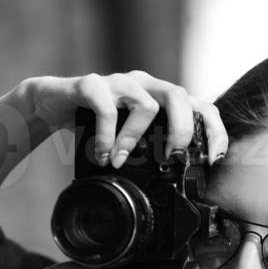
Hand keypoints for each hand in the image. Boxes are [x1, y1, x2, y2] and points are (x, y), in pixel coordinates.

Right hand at [23, 70, 227, 166]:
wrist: (53, 103)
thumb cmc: (97, 124)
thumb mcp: (130, 137)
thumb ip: (152, 149)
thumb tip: (176, 185)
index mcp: (160, 98)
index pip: (201, 106)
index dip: (214, 131)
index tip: (213, 160)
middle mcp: (145, 85)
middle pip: (179, 96)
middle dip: (180, 131)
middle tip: (169, 159)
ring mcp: (119, 82)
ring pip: (145, 105)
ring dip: (134, 140)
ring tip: (120, 162)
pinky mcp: (91, 85)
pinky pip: (106, 109)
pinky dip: (106, 137)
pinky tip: (102, 156)